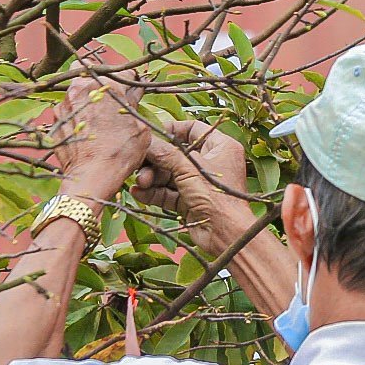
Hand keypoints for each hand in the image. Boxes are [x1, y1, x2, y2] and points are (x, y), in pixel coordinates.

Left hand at [53, 76, 153, 202]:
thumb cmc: (120, 152)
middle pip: (95, 75)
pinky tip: (86, 130)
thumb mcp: (140, 127)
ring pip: (78, 92)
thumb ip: (134, 103)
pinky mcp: (55, 120)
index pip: (123, 73)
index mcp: (107, 84)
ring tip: (98, 118)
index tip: (134, 92)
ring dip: (88, 99)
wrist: (90, 177)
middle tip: (112, 101)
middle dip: (104, 84)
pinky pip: (68, 110)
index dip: (131, 83)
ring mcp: (65, 104)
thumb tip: (134, 93)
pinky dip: (76, 115)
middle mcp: (82, 88)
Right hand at [136, 120, 253, 251]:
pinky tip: (138, 193)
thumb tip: (146, 142)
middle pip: (175, 155)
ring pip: (169, 175)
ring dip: (152, 178)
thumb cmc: (216, 195)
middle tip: (140, 165)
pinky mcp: (190, 202)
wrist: (226, 234)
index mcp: (220, 147)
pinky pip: (168, 193)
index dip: (171, 130)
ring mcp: (199, 184)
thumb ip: (165, 154)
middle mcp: (210, 163)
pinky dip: (154, 193)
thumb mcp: (189, 169)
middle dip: (155, 161)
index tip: (151, 135)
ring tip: (140, 182)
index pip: (193, 130)